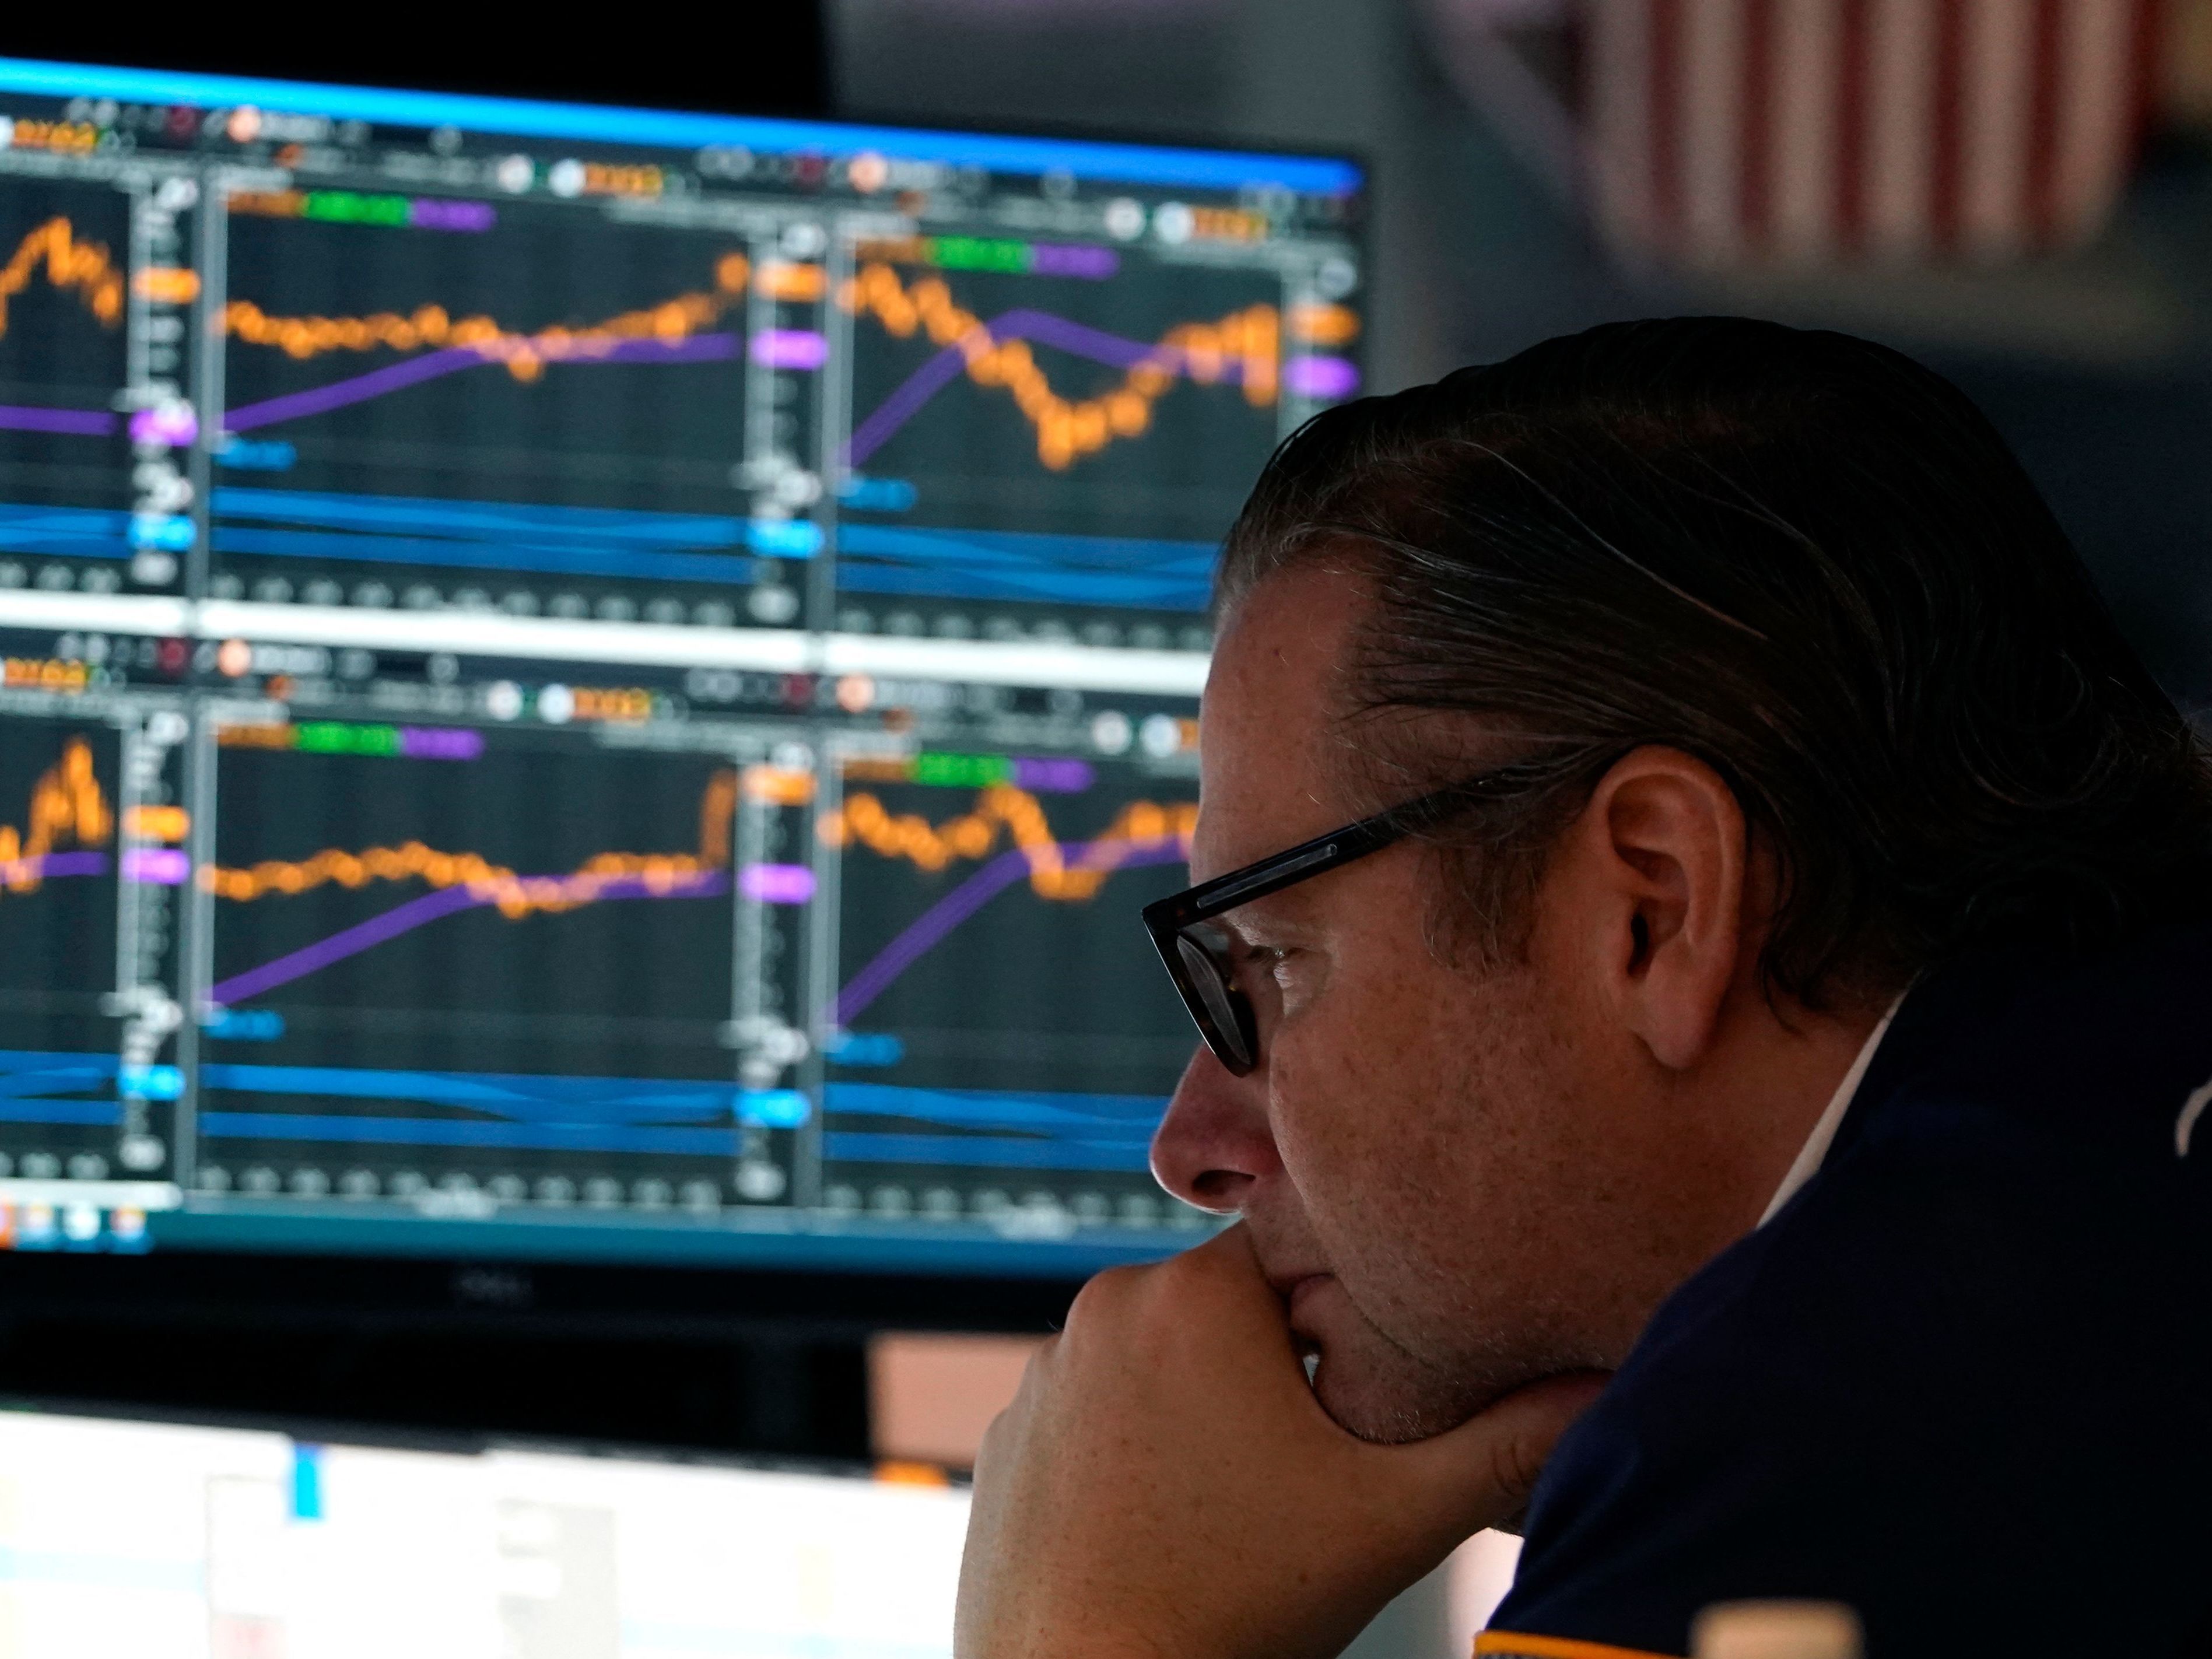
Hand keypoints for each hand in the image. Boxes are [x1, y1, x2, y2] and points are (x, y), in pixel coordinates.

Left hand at [955, 1224, 1607, 1658]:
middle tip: (1309, 1458)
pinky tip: (1170, 1519)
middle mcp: (1104, 1306)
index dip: (1344, 1316)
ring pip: (1160, 1360)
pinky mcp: (1007, 1435)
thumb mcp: (1391, 1518)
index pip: (1297, 1254)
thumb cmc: (1237, 1606)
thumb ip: (1502, 1443)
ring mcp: (1044, 1371)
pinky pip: (1095, 1412)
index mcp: (1195, 1292)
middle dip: (1275, 1366)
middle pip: (1228, 1306)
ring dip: (1202, 1405)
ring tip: (1238, 1498)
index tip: (1362, 1386)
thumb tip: (1603, 1391)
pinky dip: (1134, 1450)